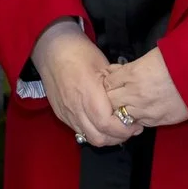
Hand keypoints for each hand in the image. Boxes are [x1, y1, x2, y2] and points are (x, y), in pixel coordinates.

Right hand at [31, 19, 133, 147]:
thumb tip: (129, 101)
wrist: (52, 50)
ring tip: (118, 128)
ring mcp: (67, 113)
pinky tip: (101, 124)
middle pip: (99, 138)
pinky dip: (93, 132)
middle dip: (118, 137)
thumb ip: (115, 87)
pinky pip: (80, 131)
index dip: (124, 129)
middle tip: (130, 129)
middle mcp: (75, 108)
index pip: (107, 124)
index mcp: (88, 94)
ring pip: (89, 138)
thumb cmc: (78, 52)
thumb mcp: (103, 65)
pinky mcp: (62, 115)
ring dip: (106, 137)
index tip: (135, 125)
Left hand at [101, 49, 187, 128]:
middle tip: (114, 95)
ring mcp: (145, 109)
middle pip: (109, 100)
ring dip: (122, 111)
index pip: (108, 82)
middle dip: (110, 98)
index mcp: (133, 73)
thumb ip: (133, 67)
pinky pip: (138, 123)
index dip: (108, 81)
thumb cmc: (179, 59)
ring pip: (121, 116)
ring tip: (127, 106)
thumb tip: (119, 71)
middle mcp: (135, 93)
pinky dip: (136, 119)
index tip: (111, 80)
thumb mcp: (151, 56)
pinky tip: (140, 112)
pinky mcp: (157, 120)